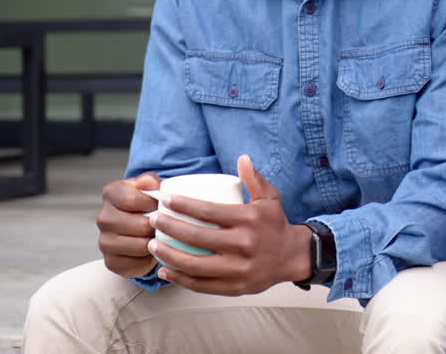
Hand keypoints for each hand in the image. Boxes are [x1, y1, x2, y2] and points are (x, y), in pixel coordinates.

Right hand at [97, 171, 161, 278]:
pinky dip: (150, 259)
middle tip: (167, 225)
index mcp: (111, 193)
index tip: (162, 205)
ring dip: (156, 243)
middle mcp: (103, 218)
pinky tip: (153, 251)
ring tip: (162, 237)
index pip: (132, 199)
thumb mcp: (153, 187)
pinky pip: (138, 264)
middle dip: (158, 226)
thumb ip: (151, 181)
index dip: (153, 204)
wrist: (144, 230)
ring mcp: (104, 242)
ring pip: (140, 246)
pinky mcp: (111, 262)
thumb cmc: (151, 204)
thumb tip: (146, 183)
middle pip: (139, 225)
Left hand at [147, 155, 312, 295]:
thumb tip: (242, 158)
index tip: (167, 201)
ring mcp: (239, 269)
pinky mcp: (235, 288)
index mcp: (249, 220)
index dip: (184, 205)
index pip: (209, 212)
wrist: (292, 257)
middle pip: (197, 237)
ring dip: (168, 255)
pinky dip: (180, 278)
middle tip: (154, 220)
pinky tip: (166, 270)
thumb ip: (254, 179)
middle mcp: (243, 245)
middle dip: (169, 228)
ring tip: (153, 245)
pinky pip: (202, 285)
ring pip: (194, 264)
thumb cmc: (274, 225)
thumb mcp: (269, 199)